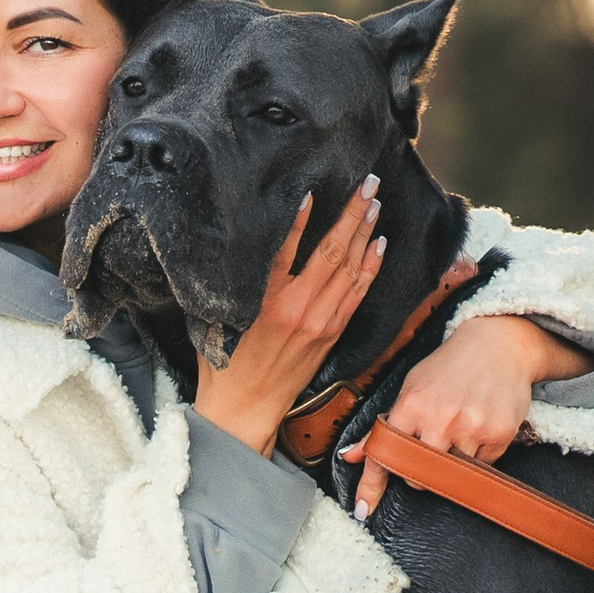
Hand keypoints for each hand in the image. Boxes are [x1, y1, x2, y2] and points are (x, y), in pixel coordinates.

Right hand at [193, 181, 384, 457]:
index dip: (301, 217)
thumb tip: (232, 242)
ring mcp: (320, 322)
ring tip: (375, 203)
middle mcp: (297, 308)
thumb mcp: (215, 317)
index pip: (286, 248)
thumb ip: (229, 281)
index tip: (313, 190)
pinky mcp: (332, 333)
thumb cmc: (223, 362)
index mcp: (264, 301)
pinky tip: (379, 244)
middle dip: (351, 214)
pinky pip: (357, 294)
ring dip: (364, 233)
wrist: (245, 409)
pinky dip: (370, 267)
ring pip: (349, 269)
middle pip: (331, 251)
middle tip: (367, 183)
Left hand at [353, 303, 592, 519]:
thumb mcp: (411, 388)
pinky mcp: (499, 435)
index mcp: (412, 405)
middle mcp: (440, 418)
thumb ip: (384, 426)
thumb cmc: (450, 367)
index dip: (371, 485)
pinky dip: (478, 456)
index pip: (386, 453)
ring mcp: (471, 428)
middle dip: (418, 471)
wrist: (499, 344)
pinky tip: (479, 427)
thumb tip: (349, 456)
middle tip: (430, 447)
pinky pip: (481, 467)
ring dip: (451, 462)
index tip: (362, 509)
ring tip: (458, 430)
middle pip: (418, 474)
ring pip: (451, 474)